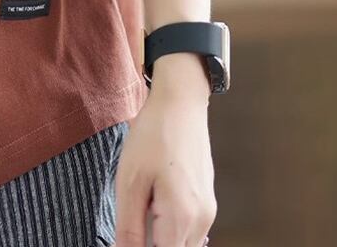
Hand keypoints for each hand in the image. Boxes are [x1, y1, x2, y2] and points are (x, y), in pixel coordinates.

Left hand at [113, 53, 215, 246]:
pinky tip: (154, 200)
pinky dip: (170, 226)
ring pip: (183, 244)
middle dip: (151, 242)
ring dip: (161, 237)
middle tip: (135, 212)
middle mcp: (201, 221)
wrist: (181, 104)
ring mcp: (208, 212)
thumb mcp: (129, 181)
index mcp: (181, 218)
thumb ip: (129, 229)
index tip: (128, 233)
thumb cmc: (153, 137)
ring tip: (143, 203)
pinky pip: (189, 230)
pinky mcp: (207, 202)